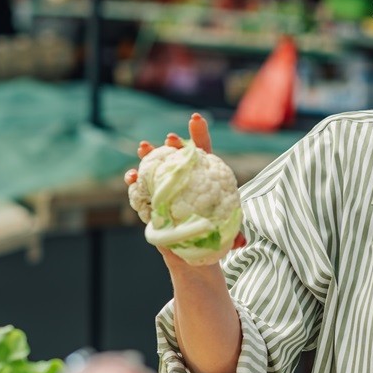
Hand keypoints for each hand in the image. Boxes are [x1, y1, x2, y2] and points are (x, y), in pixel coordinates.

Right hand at [124, 113, 245, 254]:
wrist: (196, 253)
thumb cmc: (214, 234)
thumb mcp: (227, 232)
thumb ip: (235, 235)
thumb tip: (241, 243)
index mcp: (204, 178)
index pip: (203, 152)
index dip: (199, 134)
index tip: (195, 119)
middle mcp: (183, 180)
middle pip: (176, 157)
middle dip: (171, 144)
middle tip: (170, 139)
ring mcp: (165, 190)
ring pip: (154, 168)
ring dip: (147, 156)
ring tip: (144, 147)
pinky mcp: (151, 204)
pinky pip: (139, 190)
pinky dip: (134, 183)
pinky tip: (131, 178)